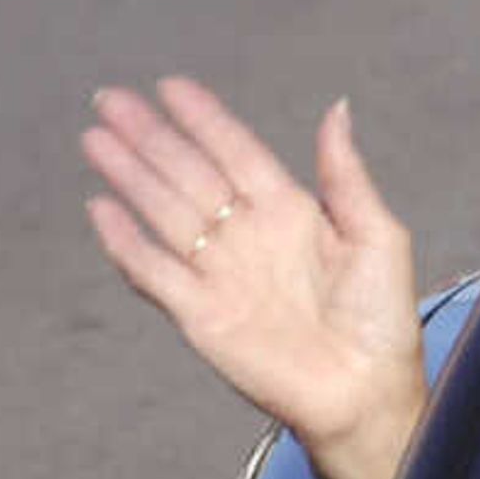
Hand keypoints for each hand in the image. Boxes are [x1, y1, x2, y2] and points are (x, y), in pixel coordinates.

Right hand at [85, 79, 427, 478]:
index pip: (236, 152)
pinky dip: (126, 244)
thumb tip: (337, 106)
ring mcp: (220, 274)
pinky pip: (154, 273)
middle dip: (150, 137)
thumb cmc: (382, 317)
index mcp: (291, 211)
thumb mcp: (377, 234)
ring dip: (130, 176)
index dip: (204, 120)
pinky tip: (101, 210)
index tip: (170, 86)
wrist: (366, 392)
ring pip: (164, 213)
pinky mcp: (200, 317)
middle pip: (189, 175)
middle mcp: (248, 236)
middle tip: (110, 99)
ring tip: (96, 140)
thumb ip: (345, 175)